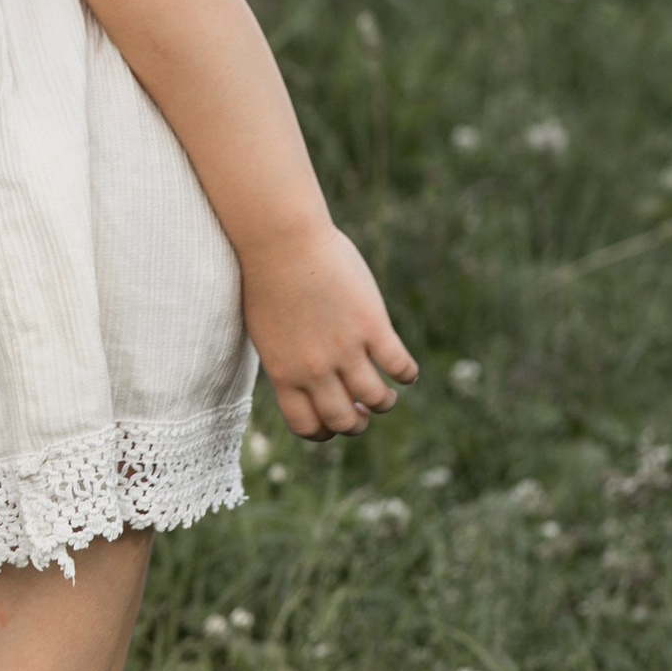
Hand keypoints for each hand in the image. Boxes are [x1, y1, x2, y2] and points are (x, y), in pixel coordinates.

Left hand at [243, 223, 416, 439]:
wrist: (279, 240)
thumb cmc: (265, 276)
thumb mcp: (265, 330)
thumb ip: (283, 358)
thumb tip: (300, 375)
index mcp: (283, 373)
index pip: (307, 426)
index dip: (325, 430)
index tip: (334, 417)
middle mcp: (313, 370)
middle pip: (343, 420)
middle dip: (357, 422)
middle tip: (364, 410)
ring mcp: (344, 349)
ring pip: (376, 399)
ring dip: (384, 401)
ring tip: (386, 393)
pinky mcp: (371, 326)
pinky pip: (399, 366)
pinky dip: (407, 374)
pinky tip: (404, 371)